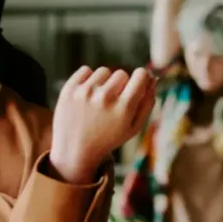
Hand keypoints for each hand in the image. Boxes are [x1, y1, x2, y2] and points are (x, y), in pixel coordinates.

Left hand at [51, 66, 155, 183]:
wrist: (74, 150)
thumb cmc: (108, 138)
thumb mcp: (133, 128)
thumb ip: (147, 103)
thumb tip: (152, 78)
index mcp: (123, 108)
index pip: (141, 75)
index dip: (141, 77)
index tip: (137, 82)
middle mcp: (105, 98)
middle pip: (122, 73)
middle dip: (121, 84)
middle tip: (113, 102)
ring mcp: (85, 92)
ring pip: (104, 71)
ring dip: (104, 82)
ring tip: (98, 101)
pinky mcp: (69, 89)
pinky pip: (86, 70)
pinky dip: (88, 80)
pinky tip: (86, 96)